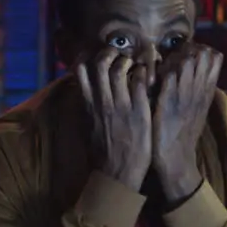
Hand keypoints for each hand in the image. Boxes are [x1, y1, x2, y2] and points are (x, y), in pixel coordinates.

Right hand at [76, 48, 151, 190]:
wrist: (118, 174)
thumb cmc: (103, 153)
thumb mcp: (87, 127)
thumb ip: (86, 108)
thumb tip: (84, 93)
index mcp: (88, 104)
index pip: (81, 70)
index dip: (88, 57)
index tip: (96, 57)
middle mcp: (102, 101)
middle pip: (100, 63)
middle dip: (109, 53)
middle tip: (118, 55)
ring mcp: (121, 104)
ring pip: (120, 68)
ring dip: (127, 60)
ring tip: (132, 64)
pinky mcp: (139, 110)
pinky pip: (140, 81)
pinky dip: (142, 72)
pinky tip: (145, 76)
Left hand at [152, 43, 222, 201]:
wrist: (177, 161)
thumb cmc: (182, 135)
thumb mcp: (196, 109)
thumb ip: (195, 89)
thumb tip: (189, 71)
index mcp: (207, 92)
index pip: (215, 57)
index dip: (199, 50)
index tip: (186, 56)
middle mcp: (200, 90)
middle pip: (203, 53)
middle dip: (186, 49)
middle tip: (171, 59)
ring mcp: (185, 95)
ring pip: (187, 60)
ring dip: (172, 58)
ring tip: (161, 68)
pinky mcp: (169, 102)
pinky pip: (169, 75)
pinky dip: (160, 70)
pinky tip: (152, 77)